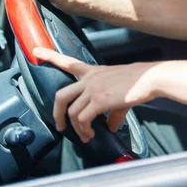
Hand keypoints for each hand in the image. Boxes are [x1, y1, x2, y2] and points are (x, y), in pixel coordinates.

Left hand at [33, 47, 157, 142]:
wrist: (150, 78)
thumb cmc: (139, 83)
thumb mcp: (121, 94)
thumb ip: (113, 111)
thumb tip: (111, 127)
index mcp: (94, 72)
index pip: (68, 62)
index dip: (51, 56)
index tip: (36, 50)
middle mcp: (90, 79)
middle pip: (61, 95)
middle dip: (56, 113)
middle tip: (60, 126)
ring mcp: (93, 89)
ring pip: (71, 112)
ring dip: (77, 128)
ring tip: (86, 136)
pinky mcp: (99, 101)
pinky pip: (83, 119)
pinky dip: (85, 129)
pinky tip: (92, 133)